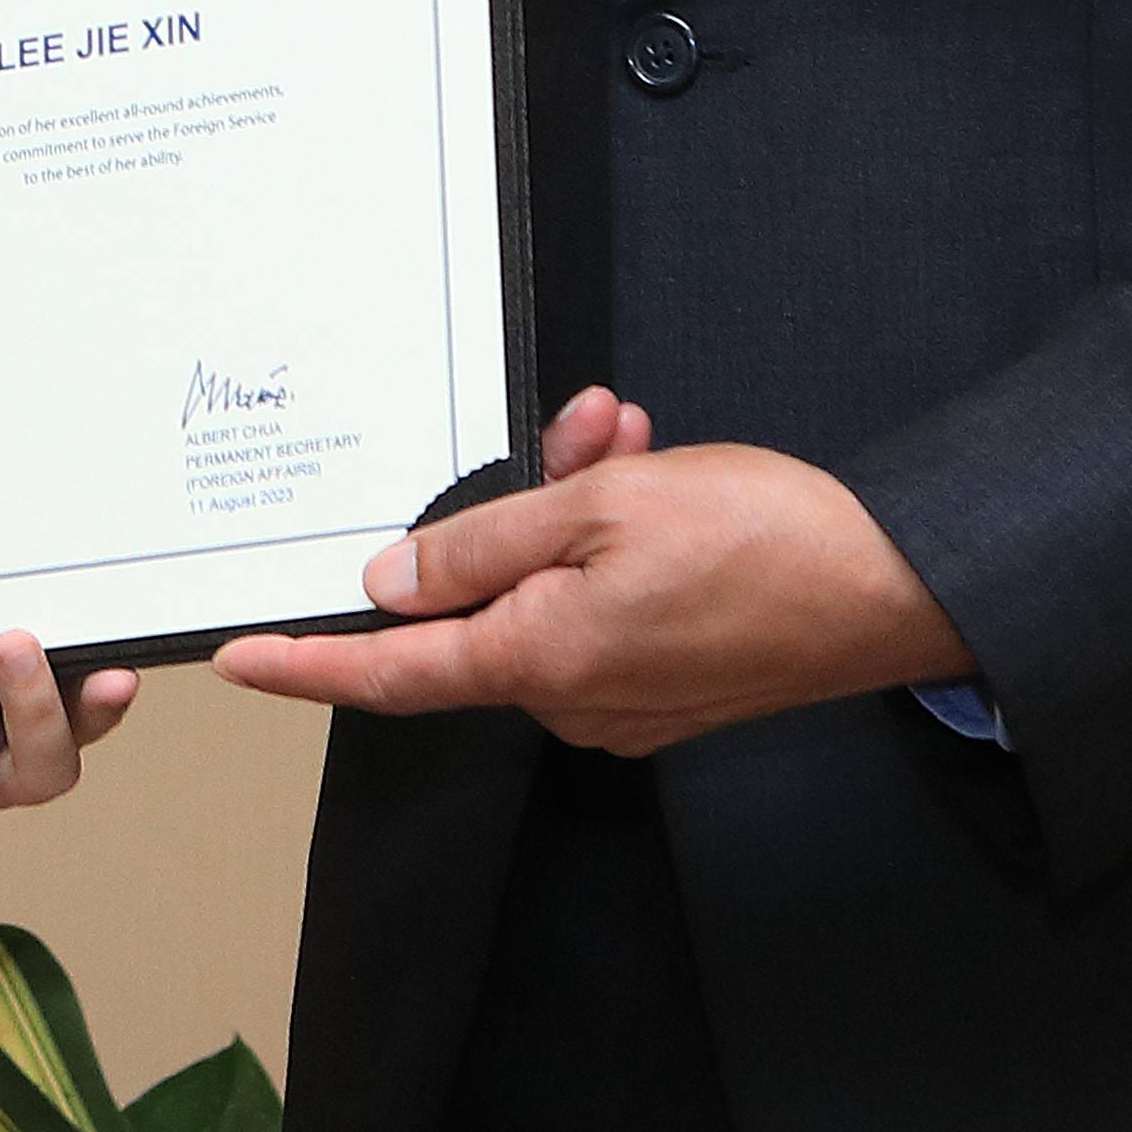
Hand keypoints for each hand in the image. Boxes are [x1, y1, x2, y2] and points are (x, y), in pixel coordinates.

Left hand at [205, 387, 963, 756]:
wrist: (891, 589)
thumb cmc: (762, 543)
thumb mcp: (602, 507)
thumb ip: (482, 544)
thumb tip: (393, 584)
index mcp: (539, 659)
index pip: (389, 672)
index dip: (307, 665)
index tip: (240, 659)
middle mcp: (572, 698)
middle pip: (492, 597)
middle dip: (522, 503)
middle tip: (590, 431)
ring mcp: (624, 700)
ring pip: (552, 588)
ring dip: (579, 509)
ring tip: (637, 440)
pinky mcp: (668, 689)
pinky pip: (603, 610)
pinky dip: (618, 545)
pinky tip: (661, 483)